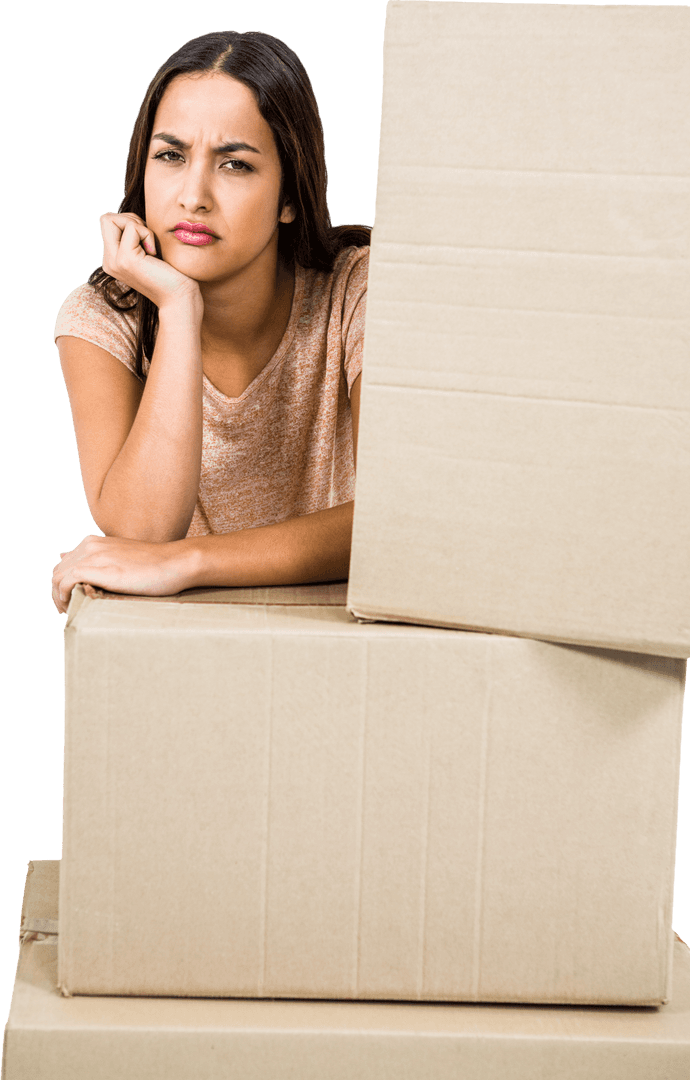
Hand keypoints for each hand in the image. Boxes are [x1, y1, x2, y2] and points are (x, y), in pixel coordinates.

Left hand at [51, 534, 194, 613]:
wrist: (176, 562)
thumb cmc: (155, 566)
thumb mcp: (123, 558)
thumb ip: (101, 560)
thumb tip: (74, 562)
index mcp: (94, 542)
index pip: (63, 564)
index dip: (62, 585)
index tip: (71, 601)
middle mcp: (90, 545)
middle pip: (57, 571)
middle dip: (57, 593)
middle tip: (68, 611)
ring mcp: (94, 555)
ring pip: (57, 576)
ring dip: (58, 597)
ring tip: (69, 612)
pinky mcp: (100, 568)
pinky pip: (66, 581)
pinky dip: (63, 596)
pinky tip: (72, 606)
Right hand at [99, 212, 200, 309]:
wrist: (180, 298)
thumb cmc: (171, 273)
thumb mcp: (148, 251)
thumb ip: (135, 237)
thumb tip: (131, 217)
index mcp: (112, 260)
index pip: (108, 224)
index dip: (130, 222)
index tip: (147, 239)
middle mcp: (109, 262)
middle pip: (106, 219)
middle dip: (131, 220)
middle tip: (148, 240)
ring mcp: (114, 262)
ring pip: (112, 219)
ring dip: (139, 226)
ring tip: (151, 248)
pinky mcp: (125, 260)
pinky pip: (132, 227)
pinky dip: (147, 233)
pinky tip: (155, 254)